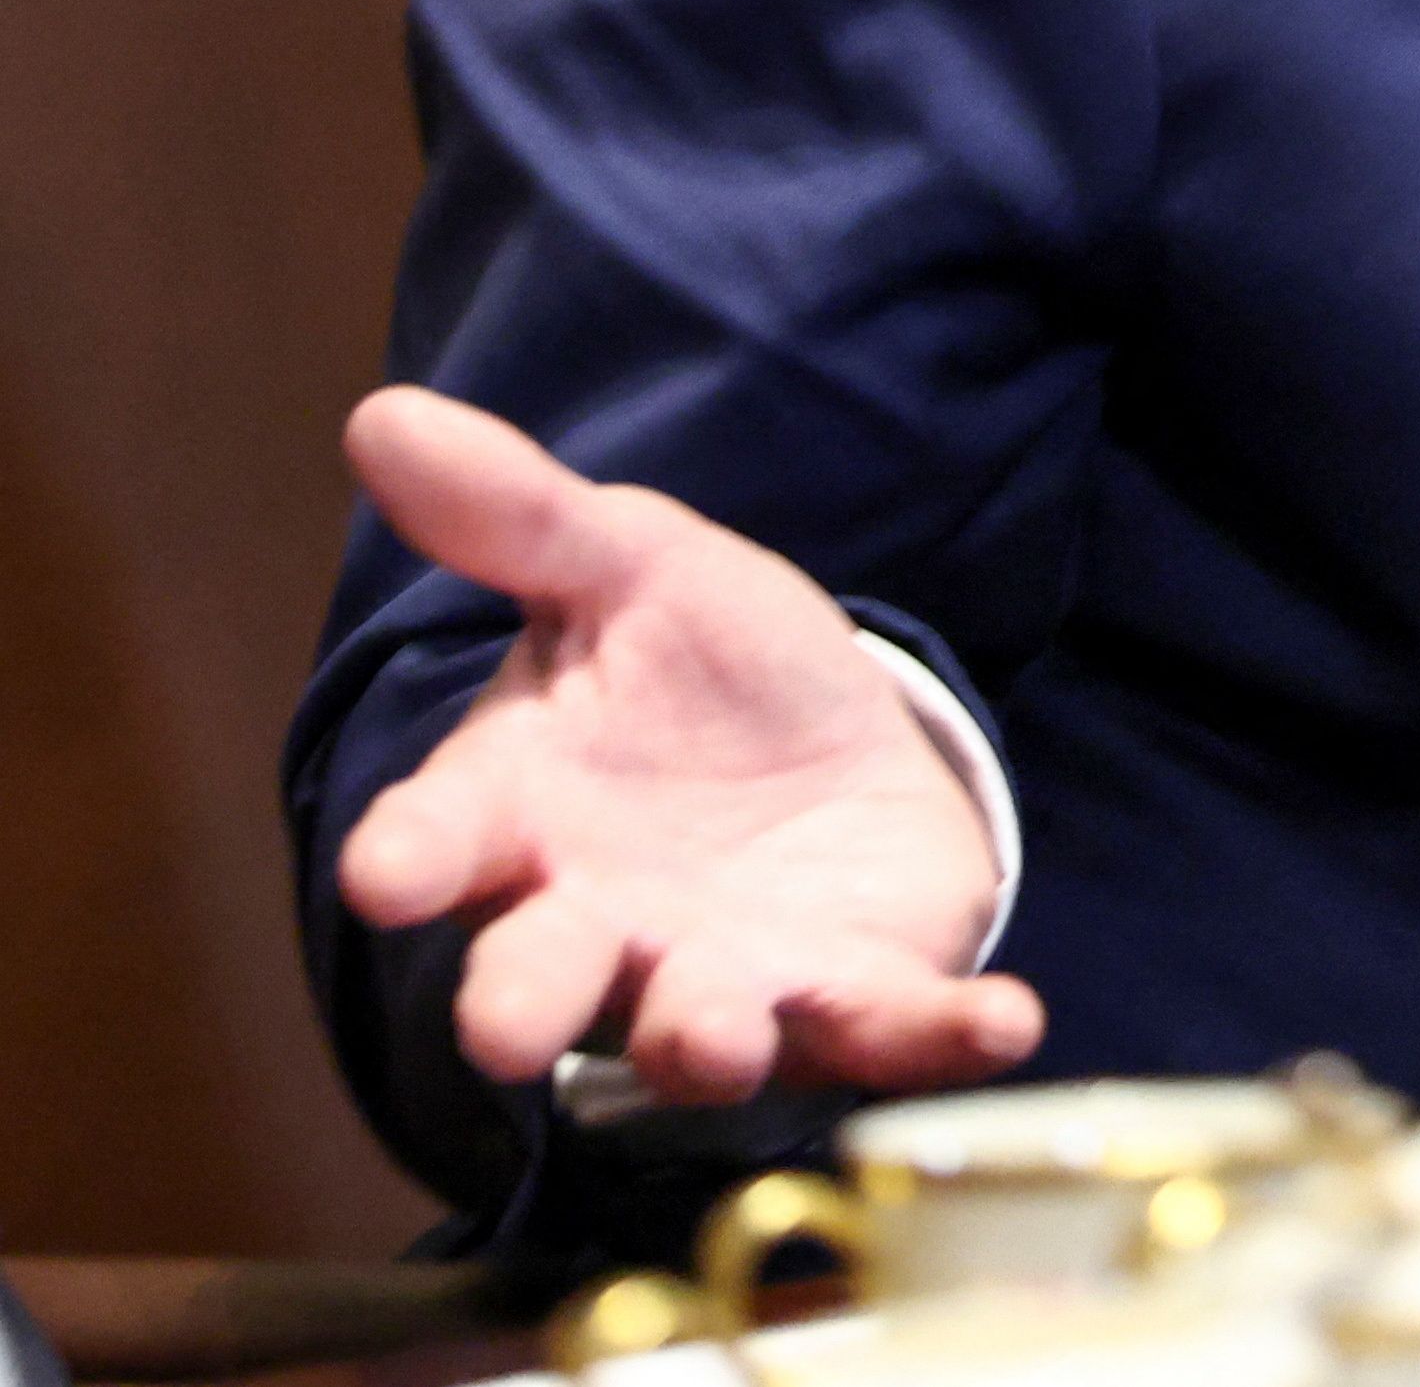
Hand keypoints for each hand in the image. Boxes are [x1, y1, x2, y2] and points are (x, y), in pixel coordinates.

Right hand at [335, 386, 1040, 1101]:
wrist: (835, 740)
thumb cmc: (698, 667)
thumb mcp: (630, 567)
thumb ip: (520, 516)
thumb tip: (383, 414)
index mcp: (520, 814)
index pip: (439, 842)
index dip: (407, 859)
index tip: (384, 872)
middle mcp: (601, 921)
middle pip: (542, 977)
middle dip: (522, 1001)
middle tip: (505, 1030)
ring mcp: (725, 973)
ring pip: (697, 1032)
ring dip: (703, 1039)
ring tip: (715, 1031)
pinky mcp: (851, 992)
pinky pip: (890, 1030)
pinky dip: (941, 1038)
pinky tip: (1003, 1021)